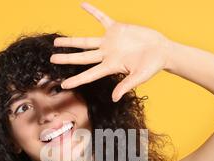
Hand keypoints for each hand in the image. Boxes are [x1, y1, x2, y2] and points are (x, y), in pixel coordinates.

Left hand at [50, 1, 172, 101]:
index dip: (77, 80)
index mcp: (111, 67)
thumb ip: (126, 86)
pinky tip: (82, 5)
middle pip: (82, 57)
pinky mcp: (117, 29)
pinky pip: (102, 18)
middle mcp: (106, 55)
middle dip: (67, 58)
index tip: (64, 85)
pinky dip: (93, 12)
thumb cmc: (152, 66)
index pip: (89, 75)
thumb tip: (114, 98)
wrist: (162, 50)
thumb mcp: (139, 77)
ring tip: (57, 41)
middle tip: (52, 58)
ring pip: (86, 41)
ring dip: (72, 41)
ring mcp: (110, 42)